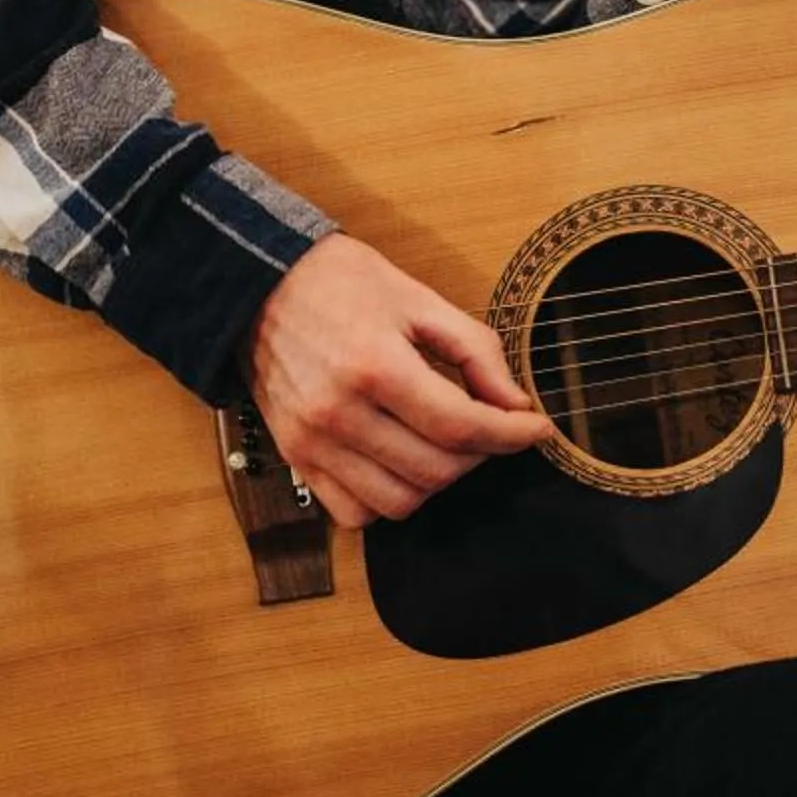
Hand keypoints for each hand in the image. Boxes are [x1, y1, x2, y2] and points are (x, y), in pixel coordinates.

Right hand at [249, 233, 554, 526]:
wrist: (259, 284)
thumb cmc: (343, 283)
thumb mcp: (420, 299)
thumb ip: (475, 351)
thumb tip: (516, 404)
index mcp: (375, 366)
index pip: (460, 425)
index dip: (511, 435)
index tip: (537, 428)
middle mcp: (338, 413)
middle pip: (435, 470)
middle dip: (480, 454)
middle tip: (490, 426)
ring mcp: (311, 443)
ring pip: (399, 502)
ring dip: (437, 480)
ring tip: (446, 443)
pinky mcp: (294, 458)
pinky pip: (353, 513)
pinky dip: (388, 499)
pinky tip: (402, 462)